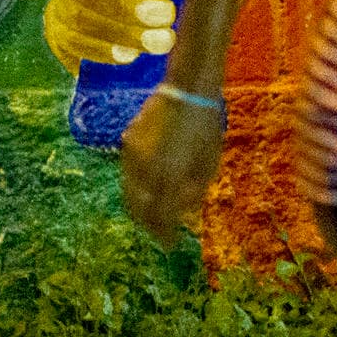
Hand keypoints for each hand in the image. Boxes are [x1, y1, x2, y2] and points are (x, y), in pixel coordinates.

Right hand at [43, 0, 176, 70]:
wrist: (110, 27)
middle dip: (127, 6)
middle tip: (166, 14)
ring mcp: (59, 11)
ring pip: (81, 21)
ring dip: (122, 33)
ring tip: (160, 41)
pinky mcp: (60, 40)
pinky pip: (74, 47)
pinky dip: (101, 52)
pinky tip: (128, 57)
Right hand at [119, 88, 223, 243]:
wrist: (186, 90)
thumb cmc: (205, 127)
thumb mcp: (208, 163)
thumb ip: (194, 190)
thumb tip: (182, 211)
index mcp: (168, 177)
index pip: (161, 217)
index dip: (164, 234)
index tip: (170, 245)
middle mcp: (145, 169)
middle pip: (139, 208)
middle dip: (148, 225)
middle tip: (158, 234)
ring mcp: (132, 155)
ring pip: (129, 191)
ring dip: (139, 207)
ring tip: (150, 216)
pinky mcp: (127, 141)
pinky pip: (128, 172)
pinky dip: (136, 186)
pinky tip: (147, 188)